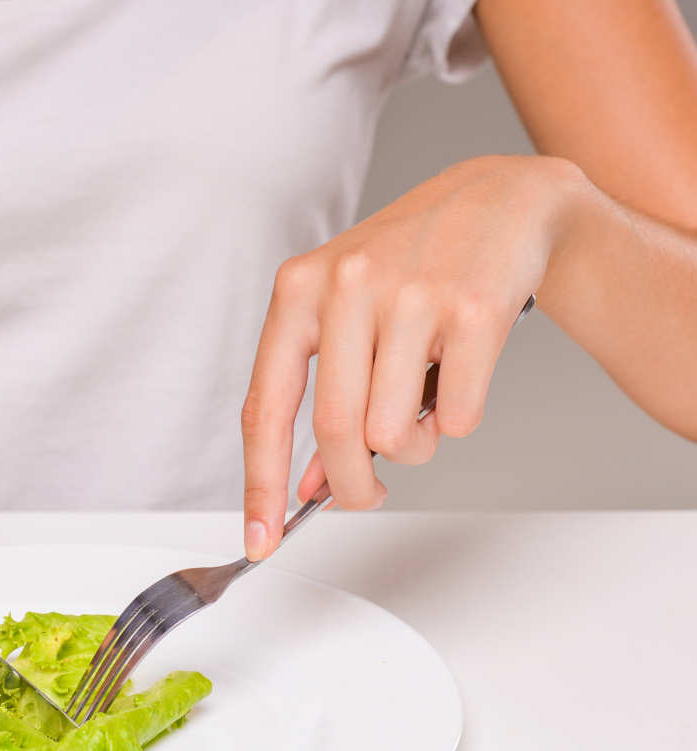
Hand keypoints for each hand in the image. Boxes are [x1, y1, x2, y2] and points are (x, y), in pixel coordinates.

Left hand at [241, 155, 586, 559]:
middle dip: (351, 486)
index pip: (264, 407)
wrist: (500, 199)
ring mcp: (412, 295)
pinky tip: (459, 380)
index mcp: (298, 290)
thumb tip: (306, 485)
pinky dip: (457, 423)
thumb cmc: (409, 265)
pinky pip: (457, 419)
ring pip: (393, 434)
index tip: (260, 539)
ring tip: (421, 412)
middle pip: (334, 433)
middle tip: (367, 493)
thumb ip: (319, 395)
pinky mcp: (475, 310)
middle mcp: (347, 286)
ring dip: (410, 450)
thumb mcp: (345, 317)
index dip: (260, 484)